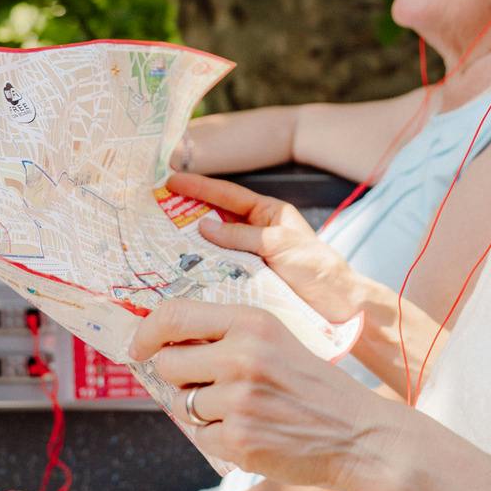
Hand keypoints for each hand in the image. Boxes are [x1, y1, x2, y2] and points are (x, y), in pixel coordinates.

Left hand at [131, 297, 406, 490]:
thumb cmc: (312, 387)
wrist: (359, 433)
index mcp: (251, 323)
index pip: (173, 314)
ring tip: (240, 412)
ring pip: (181, 405)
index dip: (146, 332)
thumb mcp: (276, 340)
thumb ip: (226, 336)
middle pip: (168, 364)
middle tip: (209, 388)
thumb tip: (162, 345)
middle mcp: (241, 357)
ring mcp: (239, 401)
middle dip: (179, 379)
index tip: (139, 347)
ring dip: (200, 412)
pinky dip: (218, 440)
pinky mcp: (239, 441)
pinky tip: (251, 434)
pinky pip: (200, 438)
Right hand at [166, 171, 363, 321]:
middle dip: (183, 216)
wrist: (339, 309)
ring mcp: (247, 260)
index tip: (169, 181)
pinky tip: (175, 279)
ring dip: (185, 248)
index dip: (197, 187)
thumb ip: (244, 236)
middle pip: (212, 220)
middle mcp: (254, 234)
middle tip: (151, 214)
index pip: (226, 194)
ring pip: (210, 249)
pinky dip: (197, 274)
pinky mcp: (244, 285)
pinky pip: (215, 274)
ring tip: (154, 247)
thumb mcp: (281, 245)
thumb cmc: (319, 270)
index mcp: (267, 214)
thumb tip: (203, 227)